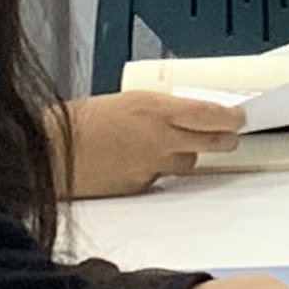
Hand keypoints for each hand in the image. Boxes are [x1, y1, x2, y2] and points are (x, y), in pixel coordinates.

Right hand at [59, 91, 243, 197]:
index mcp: (155, 108)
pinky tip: (139, 161)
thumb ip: (155, 110)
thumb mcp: (123, 102)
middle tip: (228, 135)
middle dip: (224, 138)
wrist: (48, 152)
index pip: (211, 114)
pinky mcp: (140, 186)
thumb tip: (180, 115)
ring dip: (187, 153)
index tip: (240, 117)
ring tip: (170, 145)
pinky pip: (162, 178)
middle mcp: (159, 137)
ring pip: (188, 162)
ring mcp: (152, 165)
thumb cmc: (77, 122)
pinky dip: (158, 170)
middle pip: (213, 141)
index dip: (232, 118)